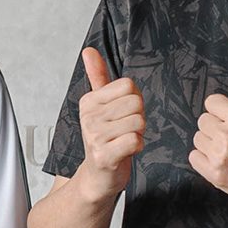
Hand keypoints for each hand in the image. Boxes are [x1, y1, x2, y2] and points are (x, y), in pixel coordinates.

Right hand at [74, 47, 144, 202]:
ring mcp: (94, 136)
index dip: (134, 101)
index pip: (129, 86)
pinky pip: (135, 140)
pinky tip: (125, 152)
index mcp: (89, 101)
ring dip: (138, 134)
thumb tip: (88, 50)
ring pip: (138, 122)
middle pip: (136, 103)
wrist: (98, 177)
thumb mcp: (100, 106)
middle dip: (138, 118)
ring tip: (123, 142)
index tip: (122, 115)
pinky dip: (137, 147)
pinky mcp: (103, 155)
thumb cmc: (104, 139)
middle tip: (124, 131)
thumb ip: (98, 77)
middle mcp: (89, 116)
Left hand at [189, 57, 227, 222]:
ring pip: (198, 138)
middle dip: (216, 127)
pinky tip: (222, 161)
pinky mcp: (214, 174)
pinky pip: (194, 157)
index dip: (222, 111)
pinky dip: (204, 160)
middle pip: (203, 120)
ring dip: (209, 144)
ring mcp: (220, 156)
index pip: (212, 102)